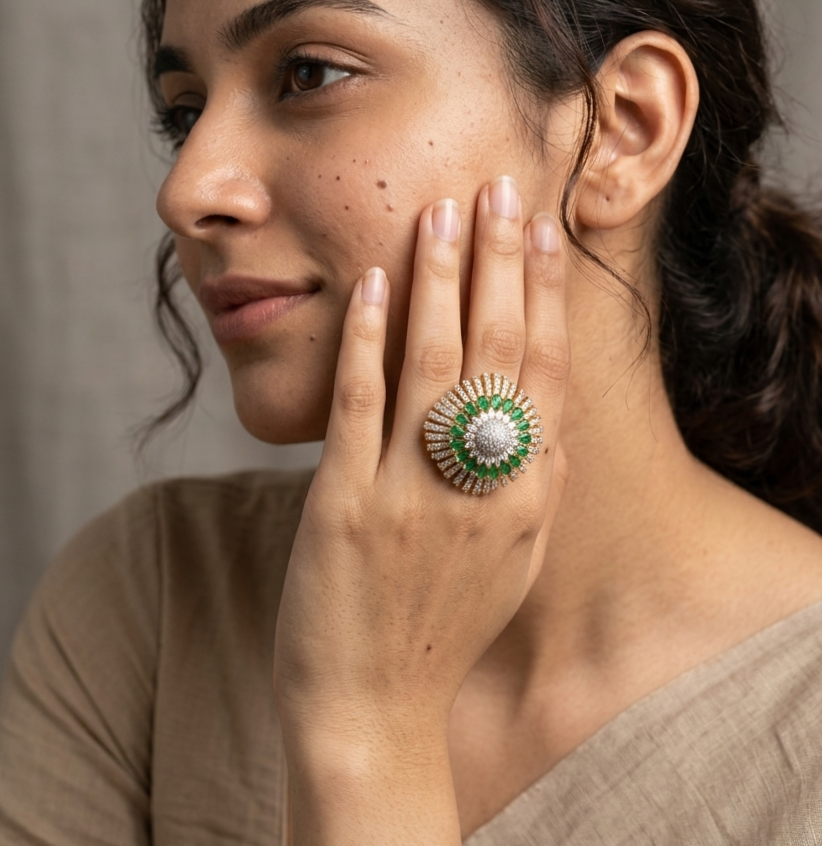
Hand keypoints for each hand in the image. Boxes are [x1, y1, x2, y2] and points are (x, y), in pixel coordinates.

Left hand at [274, 176, 568, 843]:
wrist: (375, 707)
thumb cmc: (443, 624)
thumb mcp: (514, 558)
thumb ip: (534, 481)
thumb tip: (549, 408)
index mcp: (527, 494)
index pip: (546, 370)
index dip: (548, 293)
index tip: (546, 229)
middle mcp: (481, 485)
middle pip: (498, 350)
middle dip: (501, 262)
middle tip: (500, 187)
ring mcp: (412, 493)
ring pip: (433, 362)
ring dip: (439, 280)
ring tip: (442, 212)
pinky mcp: (345, 504)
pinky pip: (360, 405)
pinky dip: (369, 338)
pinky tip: (374, 282)